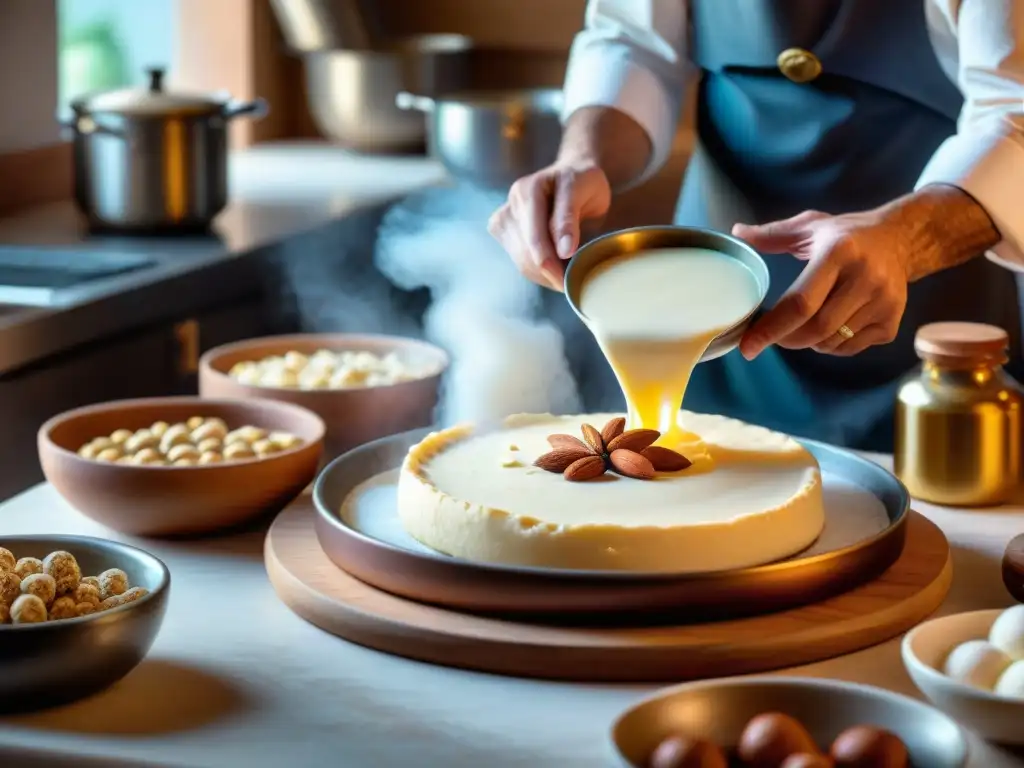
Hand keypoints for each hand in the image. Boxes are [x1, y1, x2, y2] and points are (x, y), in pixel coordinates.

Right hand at [488, 162, 610, 290]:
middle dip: (550, 274)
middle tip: (573, 284)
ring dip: (545, 276)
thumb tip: (563, 251)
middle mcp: (511, 204)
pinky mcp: (503, 232)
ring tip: (567, 276)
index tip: (570, 282)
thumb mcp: (586, 191)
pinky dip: (540, 273)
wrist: (572, 176)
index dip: (552, 264)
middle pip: (526, 253)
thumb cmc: (583, 182)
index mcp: (528, 190)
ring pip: (522, 263)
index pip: (535, 238)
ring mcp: (504, 219)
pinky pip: (520, 262)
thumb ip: (569, 219)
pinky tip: (556, 269)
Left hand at [732, 208, 911, 358]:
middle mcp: (865, 277)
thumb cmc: (845, 235)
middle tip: (773, 337)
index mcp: (838, 252)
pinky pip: (850, 348)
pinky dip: (830, 346)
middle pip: (816, 329)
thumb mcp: (810, 226)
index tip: (747, 346)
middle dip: (786, 339)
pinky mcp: (892, 322)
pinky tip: (829, 327)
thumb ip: (772, 234)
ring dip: (808, 342)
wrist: (899, 240)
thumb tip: (736, 233)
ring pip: (832, 342)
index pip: (800, 303)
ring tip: (804, 324)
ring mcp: (883, 302)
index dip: (771, 329)